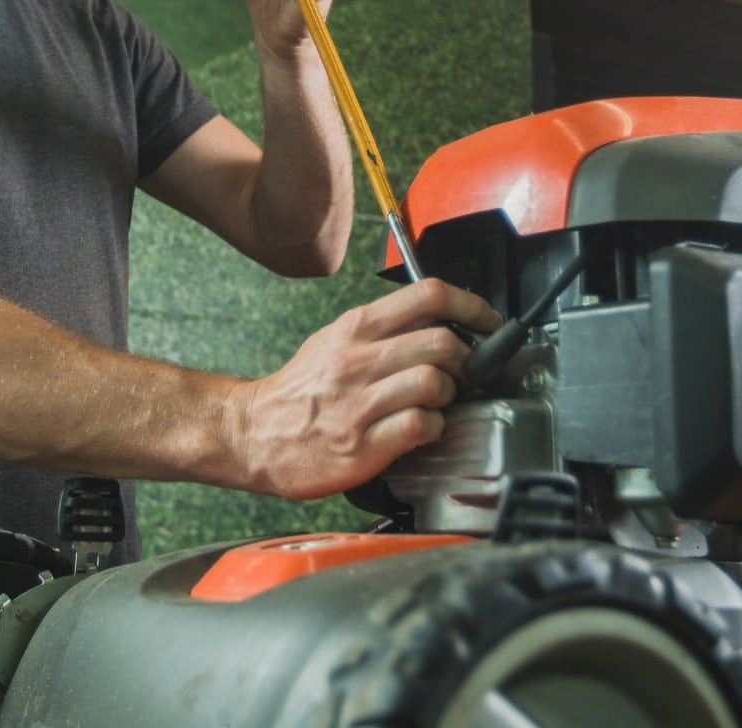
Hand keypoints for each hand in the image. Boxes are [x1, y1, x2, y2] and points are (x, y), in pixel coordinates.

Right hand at [225, 279, 500, 499]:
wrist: (251, 434)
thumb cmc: (299, 391)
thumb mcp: (334, 341)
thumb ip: (383, 330)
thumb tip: (438, 321)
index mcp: (355, 328)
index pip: (429, 295)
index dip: (472, 306)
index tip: (489, 322)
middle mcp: (358, 361)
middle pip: (442, 342)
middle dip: (467, 360)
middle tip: (465, 374)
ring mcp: (359, 404)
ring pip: (434, 383)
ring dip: (449, 395)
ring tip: (438, 403)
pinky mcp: (362, 445)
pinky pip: (420, 426)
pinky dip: (433, 428)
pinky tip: (423, 428)